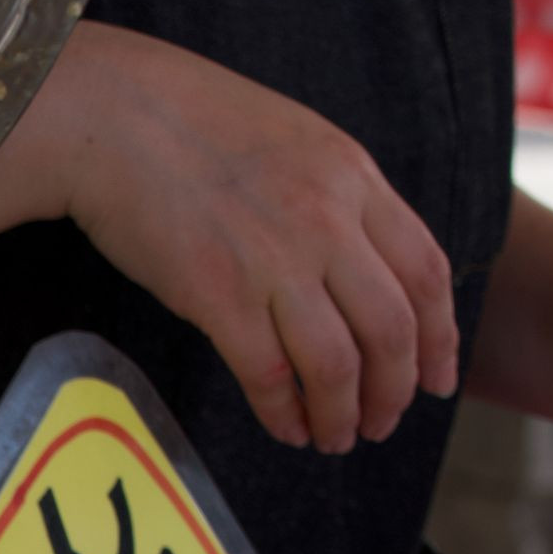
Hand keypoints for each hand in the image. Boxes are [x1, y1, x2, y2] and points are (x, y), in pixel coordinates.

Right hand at [0, 24, 460, 453]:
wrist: (112, 115)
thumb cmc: (189, 124)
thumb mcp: (295, 141)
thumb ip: (335, 199)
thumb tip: (356, 268)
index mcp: (353, 178)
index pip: (426, 271)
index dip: (441, 338)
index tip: (438, 379)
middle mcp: (326, 221)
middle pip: (392, 328)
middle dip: (396, 390)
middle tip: (384, 422)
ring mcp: (273, 260)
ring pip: (337, 362)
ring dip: (343, 413)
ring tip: (336, 437)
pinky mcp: (217, 294)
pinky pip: (269, 373)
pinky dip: (284, 413)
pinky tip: (285, 428)